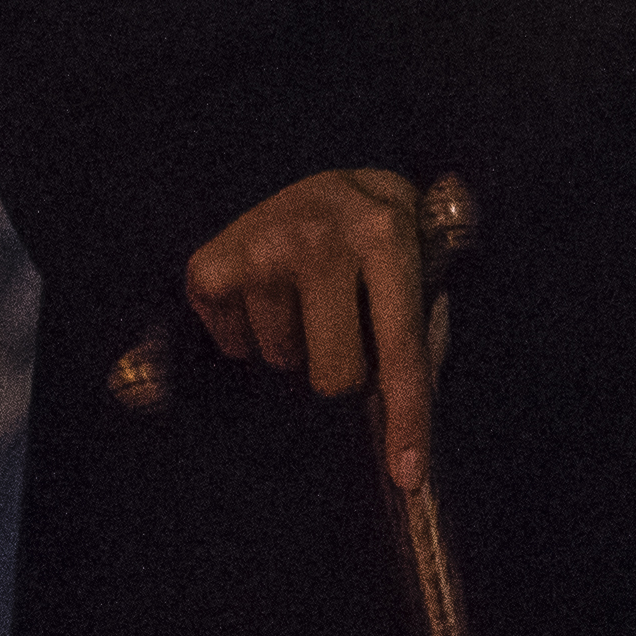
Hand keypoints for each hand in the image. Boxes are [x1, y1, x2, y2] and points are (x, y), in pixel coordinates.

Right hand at [185, 168, 439, 488]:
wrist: (306, 160)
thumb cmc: (370, 226)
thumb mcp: (414, 249)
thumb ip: (422, 321)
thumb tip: (414, 411)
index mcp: (388, 234)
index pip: (401, 345)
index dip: (407, 416)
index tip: (407, 475)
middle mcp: (324, 236)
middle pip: (334, 375)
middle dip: (341, 369)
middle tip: (340, 322)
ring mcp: (263, 247)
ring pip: (281, 361)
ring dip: (292, 341)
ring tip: (301, 293)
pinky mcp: (212, 263)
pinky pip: (232, 346)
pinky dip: (245, 334)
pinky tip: (263, 293)